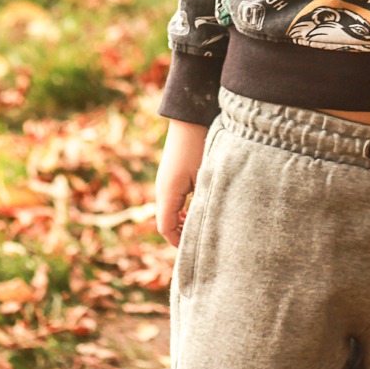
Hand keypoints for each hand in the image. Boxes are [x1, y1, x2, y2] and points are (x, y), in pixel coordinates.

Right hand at [155, 120, 208, 246]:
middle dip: (180, 233)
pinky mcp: (171, 175)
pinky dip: (181, 208)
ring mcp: (165, 181)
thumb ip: (203, 201)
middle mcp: (162, 189)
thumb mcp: (204, 176)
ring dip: (181, 221)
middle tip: (198, 241)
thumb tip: (206, 223)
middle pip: (166, 221)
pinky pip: (173, 199)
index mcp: (168, 193)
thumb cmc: (200, 146)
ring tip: (197, 227)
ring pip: (169, 210)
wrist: (191, 118)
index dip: (178, 242)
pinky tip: (196, 208)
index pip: (166, 228)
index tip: (194, 250)